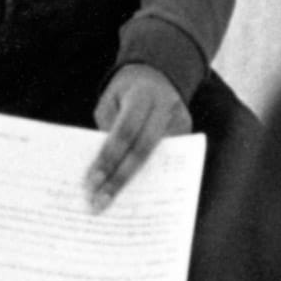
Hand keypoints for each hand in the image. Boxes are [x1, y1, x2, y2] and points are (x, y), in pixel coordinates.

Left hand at [84, 64, 191, 210]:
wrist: (157, 75)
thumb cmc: (125, 93)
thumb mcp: (110, 101)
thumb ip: (106, 128)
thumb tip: (102, 168)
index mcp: (142, 96)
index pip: (124, 132)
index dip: (108, 159)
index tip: (92, 183)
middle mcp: (165, 108)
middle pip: (143, 151)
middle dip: (120, 179)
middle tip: (100, 203)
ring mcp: (181, 122)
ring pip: (157, 160)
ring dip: (136, 185)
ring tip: (115, 205)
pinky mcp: (187, 134)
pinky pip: (167, 162)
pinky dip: (149, 179)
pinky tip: (134, 196)